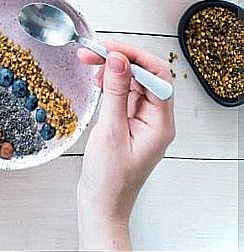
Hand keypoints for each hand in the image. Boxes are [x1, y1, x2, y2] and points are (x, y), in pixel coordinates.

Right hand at [77, 40, 174, 251]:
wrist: (101, 203)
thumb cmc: (109, 179)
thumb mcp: (111, 132)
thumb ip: (116, 94)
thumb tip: (119, 61)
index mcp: (161, 124)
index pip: (157, 77)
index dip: (135, 57)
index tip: (111, 48)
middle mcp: (155, 120)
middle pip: (145, 77)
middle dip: (120, 61)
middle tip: (94, 53)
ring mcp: (142, 121)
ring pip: (133, 84)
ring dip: (113, 70)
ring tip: (91, 63)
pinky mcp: (129, 122)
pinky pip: (124, 95)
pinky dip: (111, 84)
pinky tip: (98, 81)